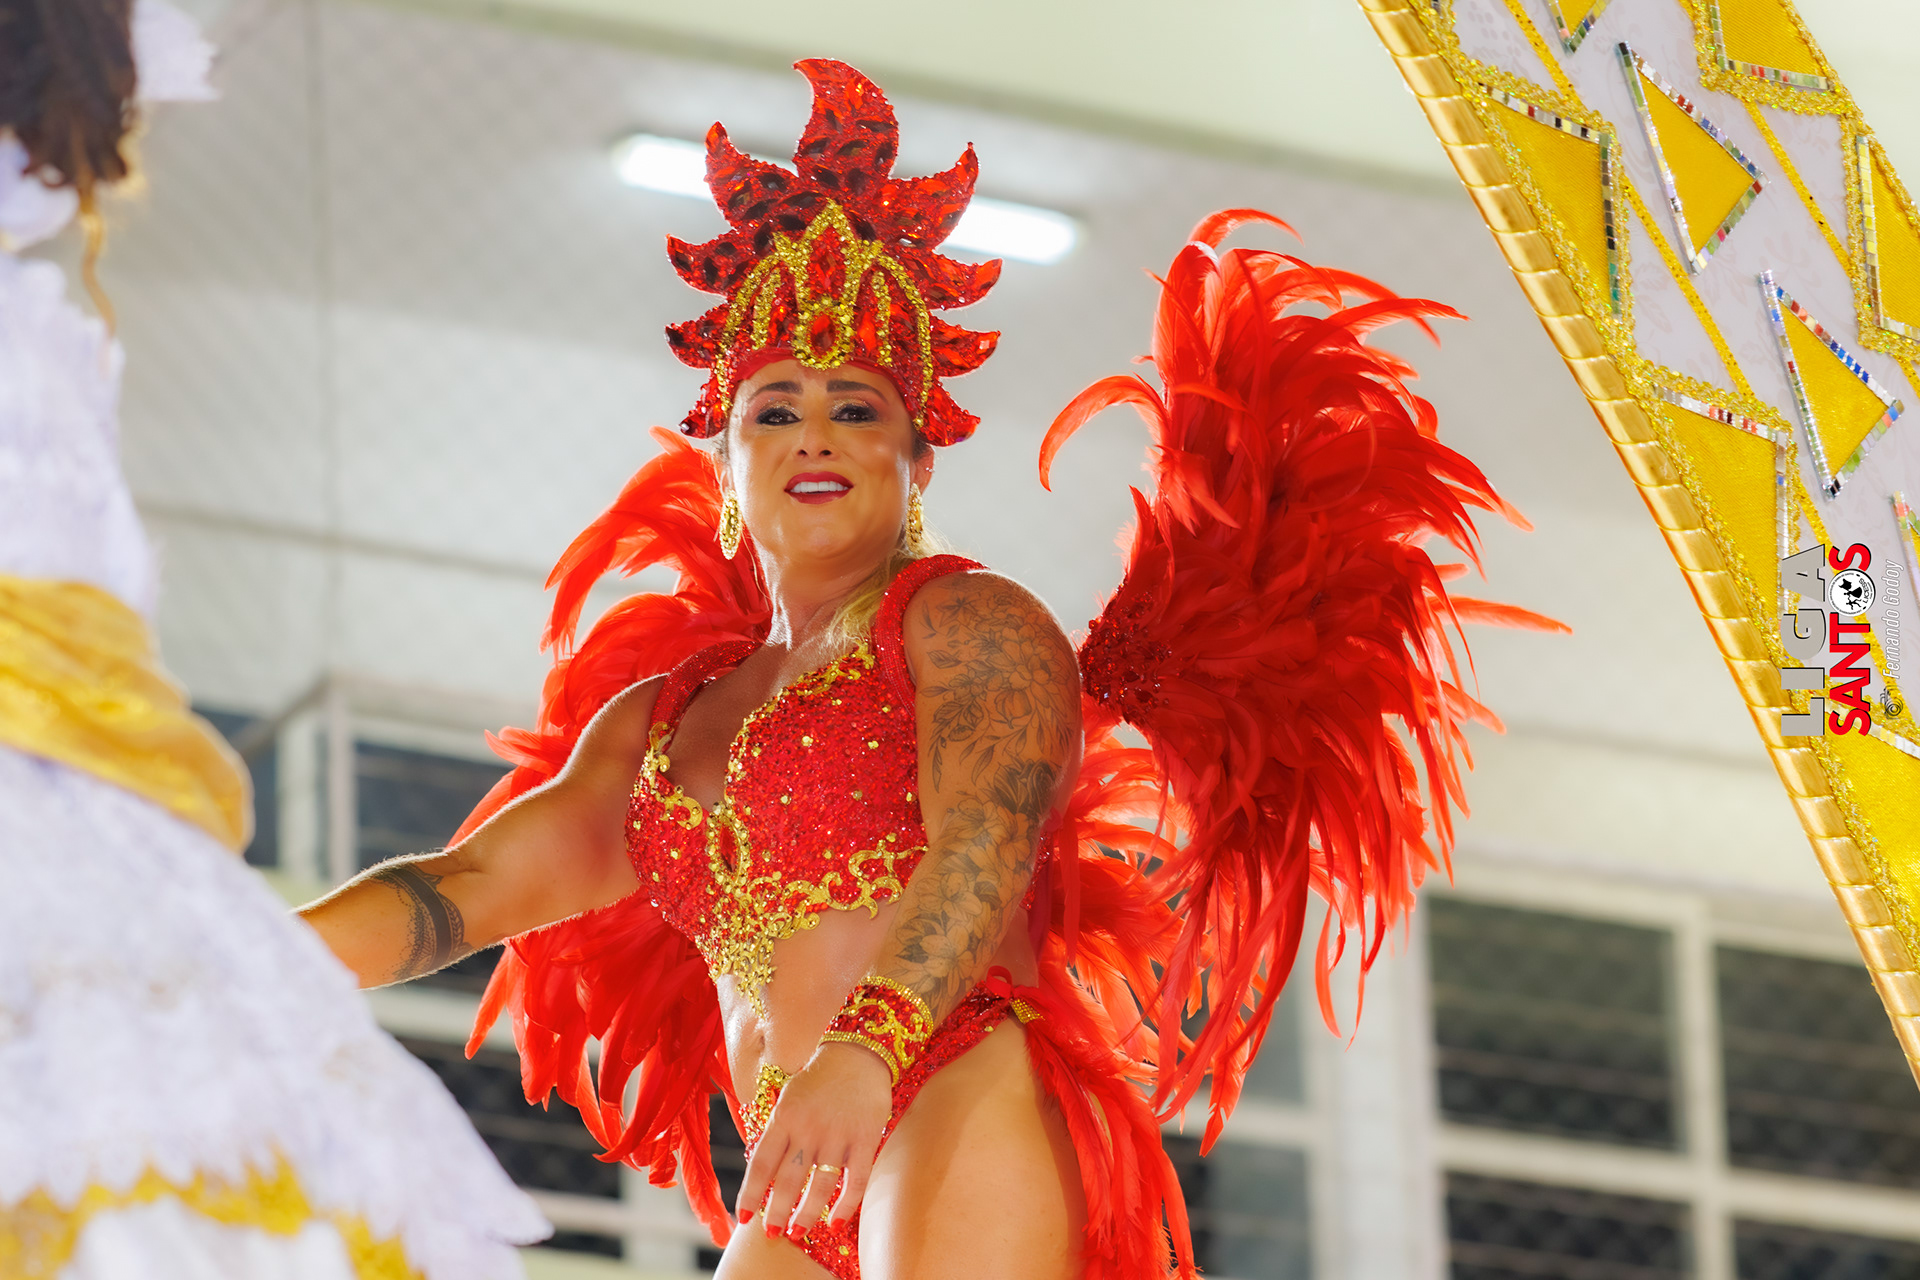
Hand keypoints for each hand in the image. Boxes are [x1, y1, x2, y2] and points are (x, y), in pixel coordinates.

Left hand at [737, 1041, 890, 1236]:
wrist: (858, 1052)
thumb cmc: (819, 1080)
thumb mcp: (788, 1099)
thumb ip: (778, 1132)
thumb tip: (764, 1174)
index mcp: (784, 1117)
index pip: (761, 1164)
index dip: (751, 1194)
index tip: (744, 1217)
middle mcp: (808, 1128)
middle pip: (788, 1181)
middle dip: (777, 1213)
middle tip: (772, 1233)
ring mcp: (838, 1135)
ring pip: (819, 1186)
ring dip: (807, 1215)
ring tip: (797, 1232)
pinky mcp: (865, 1139)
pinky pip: (855, 1180)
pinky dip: (845, 1205)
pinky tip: (835, 1222)